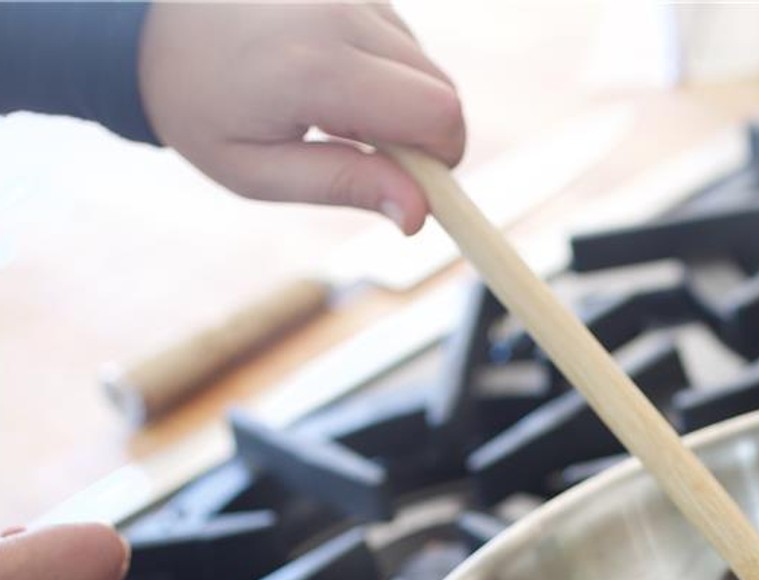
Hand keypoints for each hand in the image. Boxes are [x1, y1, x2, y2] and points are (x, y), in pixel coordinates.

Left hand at [137, 3, 465, 233]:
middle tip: (368, 156)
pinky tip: (336, 80)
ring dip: (403, 103)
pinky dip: (387, 72)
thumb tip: (419, 212)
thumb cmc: (200, 108)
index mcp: (316, 71)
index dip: (443, 161)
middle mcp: (340, 17)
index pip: (437, 115)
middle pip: (443, 91)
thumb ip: (344, 186)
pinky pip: (402, 40)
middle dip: (426, 138)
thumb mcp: (258, 172)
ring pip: (426, 66)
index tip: (413, 188)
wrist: (147, 29)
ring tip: (337, 114)